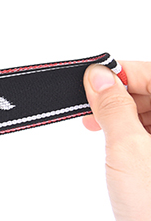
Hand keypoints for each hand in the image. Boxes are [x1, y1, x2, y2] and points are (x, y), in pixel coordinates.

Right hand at [82, 62, 150, 220]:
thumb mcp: (127, 147)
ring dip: (124, 115)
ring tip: (97, 128)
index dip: (124, 73)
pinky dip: (131, 134)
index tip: (91, 79)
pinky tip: (114, 146)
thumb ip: (113, 106)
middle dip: (121, 95)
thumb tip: (100, 76)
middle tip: (89, 108)